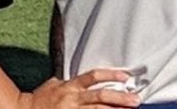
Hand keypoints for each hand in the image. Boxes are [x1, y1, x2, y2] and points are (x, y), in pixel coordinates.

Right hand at [19, 69, 143, 106]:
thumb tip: (87, 76)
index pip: (92, 77)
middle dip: (119, 99)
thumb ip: (72, 81)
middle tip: (136, 100)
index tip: (126, 77)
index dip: (110, 75)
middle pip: (99, 97)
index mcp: (70, 86)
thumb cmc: (41, 98)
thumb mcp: (55, 83)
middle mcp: (72, 99)